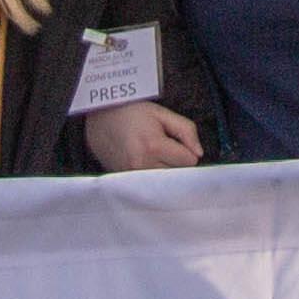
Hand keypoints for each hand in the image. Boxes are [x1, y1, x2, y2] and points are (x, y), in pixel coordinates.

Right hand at [81, 101, 207, 171]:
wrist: (99, 118)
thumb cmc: (131, 112)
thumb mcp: (162, 113)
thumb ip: (186, 130)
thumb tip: (199, 153)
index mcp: (154, 146)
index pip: (189, 161)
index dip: (187, 150)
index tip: (177, 142)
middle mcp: (142, 165)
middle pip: (179, 174)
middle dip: (177, 163)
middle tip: (165, 149)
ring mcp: (132, 176)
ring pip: (166, 183)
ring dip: (166, 171)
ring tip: (154, 155)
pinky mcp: (125, 182)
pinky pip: (150, 186)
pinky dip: (153, 178)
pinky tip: (145, 163)